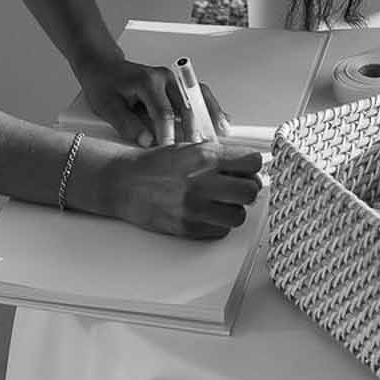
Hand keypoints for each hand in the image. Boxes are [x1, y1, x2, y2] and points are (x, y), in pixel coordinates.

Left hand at [75, 55, 230, 149]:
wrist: (104, 66)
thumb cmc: (104, 85)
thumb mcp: (107, 106)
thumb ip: (126, 123)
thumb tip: (147, 141)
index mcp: (147, 81)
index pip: (163, 111)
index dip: (168, 133)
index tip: (170, 150)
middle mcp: (165, 78)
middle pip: (187, 104)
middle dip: (195, 128)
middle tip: (200, 149)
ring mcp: (173, 80)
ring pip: (199, 96)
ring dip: (211, 115)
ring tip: (221, 133)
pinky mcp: (177, 86)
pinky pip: (198, 95)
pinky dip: (210, 108)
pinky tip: (221, 121)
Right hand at [108, 142, 263, 238]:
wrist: (126, 183)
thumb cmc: (157, 164)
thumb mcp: (190, 148)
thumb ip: (221, 157)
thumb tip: (252, 166)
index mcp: (204, 156)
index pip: (252, 162)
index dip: (254, 166)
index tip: (249, 167)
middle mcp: (201, 182)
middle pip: (250, 190)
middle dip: (248, 187)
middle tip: (238, 185)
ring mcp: (194, 208)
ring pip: (239, 215)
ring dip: (234, 208)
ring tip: (222, 201)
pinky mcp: (188, 228)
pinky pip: (221, 230)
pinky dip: (219, 223)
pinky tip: (208, 212)